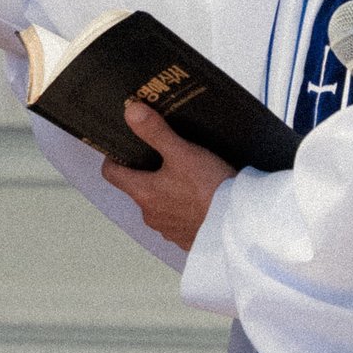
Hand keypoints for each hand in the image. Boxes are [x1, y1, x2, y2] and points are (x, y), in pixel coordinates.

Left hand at [100, 101, 234, 249]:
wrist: (240, 224)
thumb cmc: (211, 188)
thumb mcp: (182, 152)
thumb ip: (155, 132)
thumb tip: (131, 112)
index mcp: (144, 193)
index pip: (112, 174)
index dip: (114, 158)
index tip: (124, 147)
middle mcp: (151, 215)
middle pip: (138, 189)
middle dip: (147, 174)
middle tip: (164, 156)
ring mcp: (169, 230)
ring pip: (159, 206)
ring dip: (167, 194)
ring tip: (187, 177)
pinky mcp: (187, 240)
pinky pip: (178, 222)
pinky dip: (184, 211)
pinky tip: (201, 199)